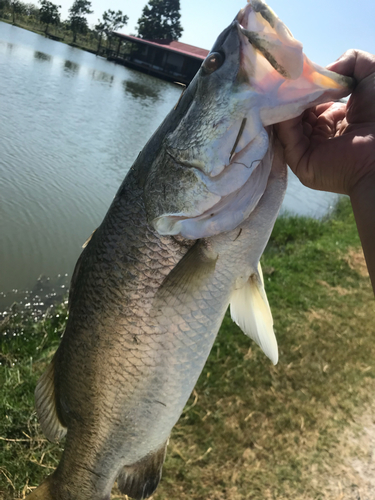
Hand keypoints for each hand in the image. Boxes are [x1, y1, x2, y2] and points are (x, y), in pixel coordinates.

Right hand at [274, 49, 374, 196]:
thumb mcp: (371, 74)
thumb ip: (351, 59)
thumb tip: (323, 72)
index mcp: (338, 121)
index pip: (312, 103)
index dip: (306, 88)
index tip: (299, 72)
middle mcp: (322, 136)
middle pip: (298, 113)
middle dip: (293, 95)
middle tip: (286, 77)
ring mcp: (310, 151)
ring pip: (289, 125)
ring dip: (286, 104)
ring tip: (285, 86)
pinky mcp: (301, 162)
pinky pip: (287, 138)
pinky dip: (284, 118)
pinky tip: (287, 101)